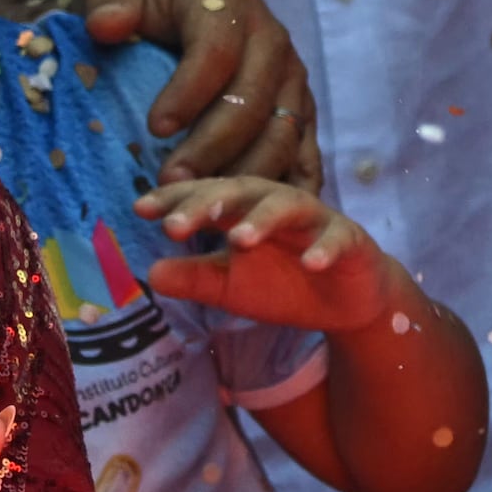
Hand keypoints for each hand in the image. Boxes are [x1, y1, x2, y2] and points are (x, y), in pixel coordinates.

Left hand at [81, 0, 312, 185]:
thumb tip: (109, 25)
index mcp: (227, 2)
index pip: (216, 49)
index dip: (189, 91)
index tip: (154, 128)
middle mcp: (271, 38)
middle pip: (255, 100)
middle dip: (214, 147)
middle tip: (171, 185)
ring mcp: (291, 76)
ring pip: (283, 132)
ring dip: (245, 174)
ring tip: (202, 208)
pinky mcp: (299, 107)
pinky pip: (304, 150)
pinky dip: (289, 186)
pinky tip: (262, 219)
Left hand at [137, 174, 404, 336]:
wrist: (345, 301)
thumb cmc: (284, 283)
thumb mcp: (231, 287)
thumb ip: (194, 278)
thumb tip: (150, 273)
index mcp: (243, 209)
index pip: (204, 195)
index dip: (174, 199)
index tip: (141, 210)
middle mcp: (276, 204)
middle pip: (240, 190)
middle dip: (208, 203)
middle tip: (176, 224)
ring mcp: (314, 219)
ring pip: (287, 205)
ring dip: (263, 219)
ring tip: (238, 239)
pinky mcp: (349, 239)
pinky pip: (337, 238)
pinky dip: (324, 249)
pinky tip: (311, 264)